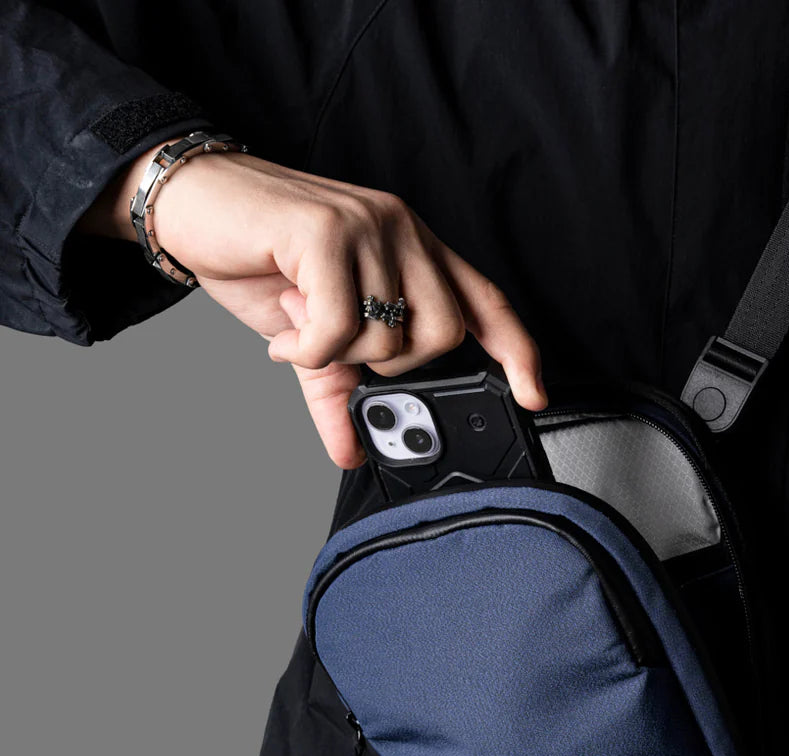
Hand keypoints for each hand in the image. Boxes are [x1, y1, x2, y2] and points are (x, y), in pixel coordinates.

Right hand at [78, 145, 547, 467]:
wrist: (190, 203)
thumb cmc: (258, 259)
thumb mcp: (310, 338)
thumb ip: (340, 391)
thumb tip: (353, 453)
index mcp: (412, 249)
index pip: (485, 300)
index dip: (516, 350)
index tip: (532, 396)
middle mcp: (401, 230)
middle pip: (444, 331)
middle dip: (394, 364)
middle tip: (343, 351)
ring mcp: (368, 225)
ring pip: (391, 333)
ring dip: (338, 353)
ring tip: (301, 330)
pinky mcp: (327, 230)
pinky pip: (341, 325)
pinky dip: (307, 348)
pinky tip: (283, 334)